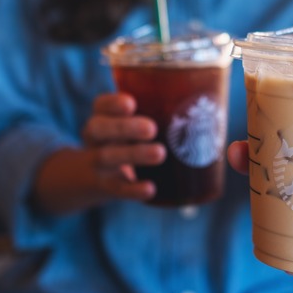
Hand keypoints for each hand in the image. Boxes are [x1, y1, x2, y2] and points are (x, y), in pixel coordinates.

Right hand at [32, 93, 165, 214]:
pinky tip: (150, 189)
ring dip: (134, 154)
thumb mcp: (127, 124)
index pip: (100, 105)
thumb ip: (154, 113)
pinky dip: (132, 190)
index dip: (113, 103)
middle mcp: (95, 138)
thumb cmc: (123, 140)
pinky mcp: (104, 186)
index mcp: (101, 117)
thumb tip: (205, 108)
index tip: (131, 103)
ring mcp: (96, 163)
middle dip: (125, 127)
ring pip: (108, 156)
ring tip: (160, 153)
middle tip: (152, 128)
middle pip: (99, 128)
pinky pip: (116, 188)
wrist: (88, 177)